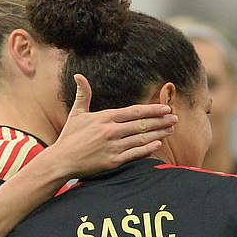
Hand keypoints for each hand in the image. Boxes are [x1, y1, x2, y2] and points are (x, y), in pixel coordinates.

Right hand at [43, 74, 176, 178]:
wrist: (60, 160)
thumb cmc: (69, 137)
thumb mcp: (76, 113)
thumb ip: (83, 94)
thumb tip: (79, 75)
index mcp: (105, 117)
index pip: (135, 111)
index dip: (152, 109)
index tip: (165, 108)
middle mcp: (111, 130)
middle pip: (142, 124)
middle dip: (161, 121)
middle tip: (175, 118)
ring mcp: (113, 146)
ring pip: (141, 138)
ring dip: (158, 134)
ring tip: (170, 130)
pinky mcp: (113, 161)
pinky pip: (135, 154)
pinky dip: (147, 149)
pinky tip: (158, 145)